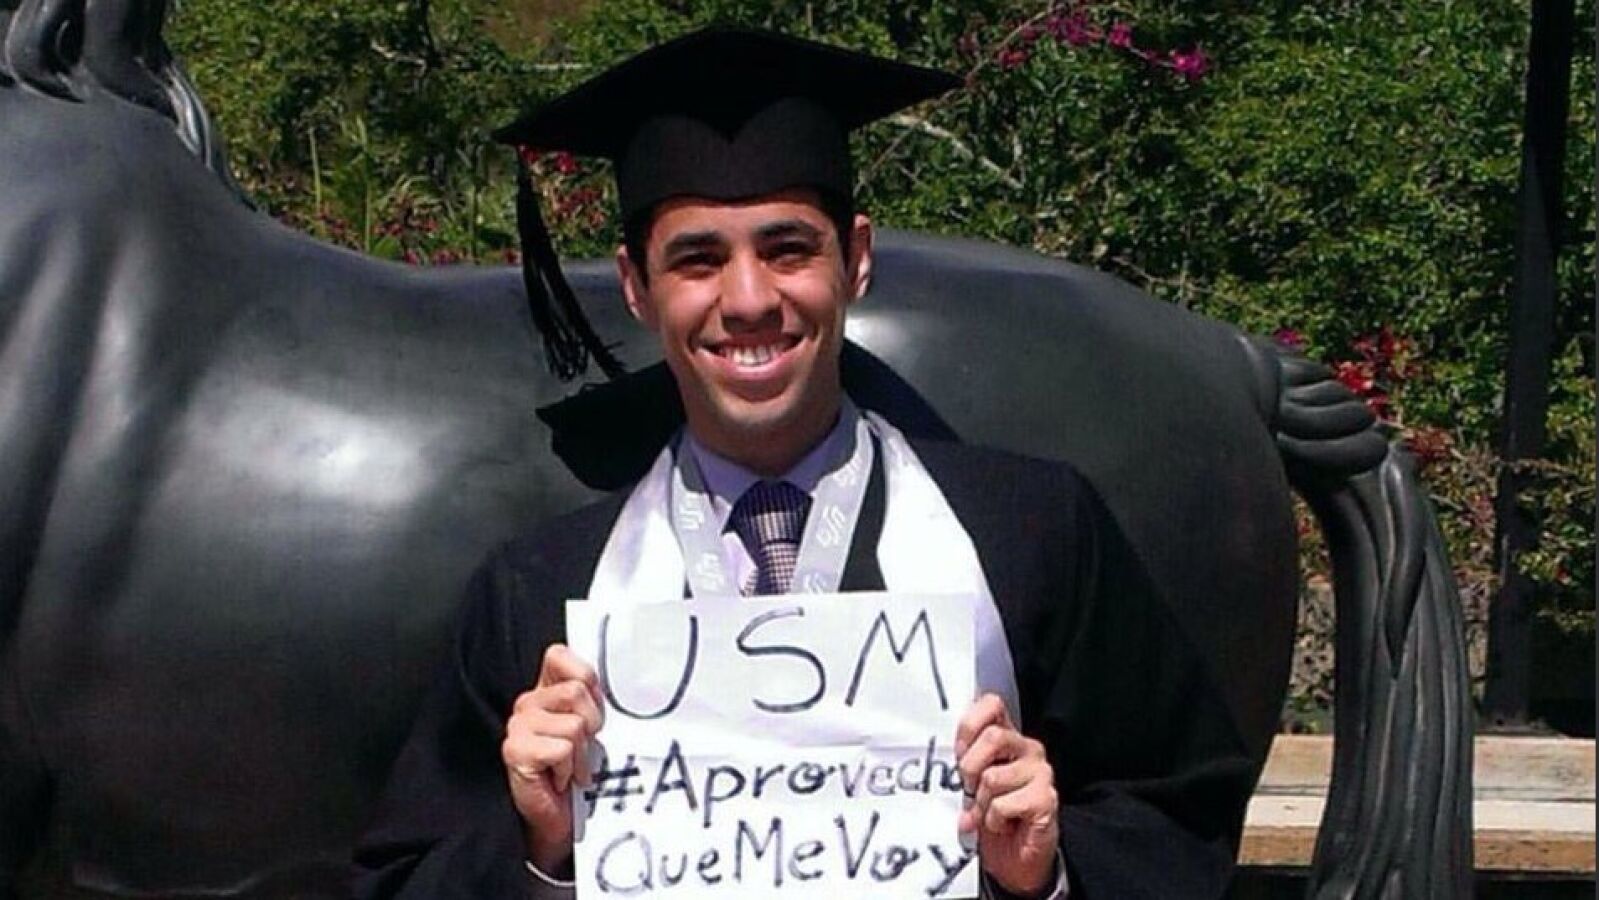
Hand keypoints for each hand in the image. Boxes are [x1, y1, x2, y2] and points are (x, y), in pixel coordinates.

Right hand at [502, 644, 603, 873]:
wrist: (559, 818)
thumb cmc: (578, 771)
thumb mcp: (591, 728)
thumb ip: (593, 700)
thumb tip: (617, 683)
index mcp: (544, 690)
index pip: (557, 655)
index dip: (585, 676)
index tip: (592, 709)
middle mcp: (527, 703)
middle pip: (575, 690)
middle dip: (592, 721)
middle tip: (585, 746)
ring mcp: (518, 726)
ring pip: (574, 724)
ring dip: (582, 752)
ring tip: (573, 766)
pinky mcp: (515, 751)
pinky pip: (562, 749)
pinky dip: (570, 769)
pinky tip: (561, 779)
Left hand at [956, 694, 1058, 897]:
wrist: (1014, 861)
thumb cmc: (990, 816)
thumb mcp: (970, 783)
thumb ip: (964, 760)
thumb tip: (946, 754)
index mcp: (1008, 738)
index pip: (992, 704)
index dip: (970, 725)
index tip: (958, 752)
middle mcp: (1028, 749)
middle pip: (993, 736)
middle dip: (969, 767)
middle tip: (969, 789)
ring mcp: (1041, 773)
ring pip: (992, 777)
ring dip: (981, 803)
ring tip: (989, 813)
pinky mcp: (1046, 799)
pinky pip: (1003, 804)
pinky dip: (993, 820)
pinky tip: (1003, 824)